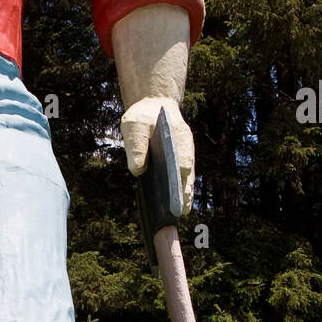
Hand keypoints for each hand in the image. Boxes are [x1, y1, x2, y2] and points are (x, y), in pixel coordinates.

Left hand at [120, 95, 194, 213]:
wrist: (152, 107)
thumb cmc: (143, 117)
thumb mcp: (134, 125)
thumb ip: (136, 145)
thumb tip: (138, 170)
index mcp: (178, 136)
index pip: (183, 156)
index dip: (183, 170)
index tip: (181, 185)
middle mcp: (186, 148)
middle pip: (187, 172)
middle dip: (185, 190)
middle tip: (182, 210)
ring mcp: (184, 156)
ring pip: (186, 178)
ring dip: (185, 195)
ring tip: (180, 214)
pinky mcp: (177, 163)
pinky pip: (179, 179)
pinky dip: (177, 192)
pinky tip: (170, 207)